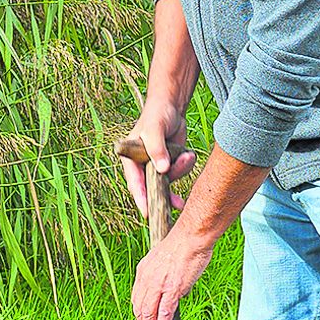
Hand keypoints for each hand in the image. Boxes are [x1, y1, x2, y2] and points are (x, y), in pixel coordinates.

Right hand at [120, 100, 197, 216]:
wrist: (172, 107)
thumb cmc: (157, 114)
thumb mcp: (155, 129)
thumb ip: (156, 148)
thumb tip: (161, 169)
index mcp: (130, 158)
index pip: (134, 182)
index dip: (141, 198)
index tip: (147, 212)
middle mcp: (142, 165)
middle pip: (152, 187)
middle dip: (164, 194)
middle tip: (175, 206)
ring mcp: (156, 166)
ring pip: (168, 181)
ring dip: (179, 172)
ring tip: (186, 156)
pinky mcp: (169, 164)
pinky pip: (178, 174)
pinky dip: (185, 167)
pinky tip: (188, 155)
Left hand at [130, 230, 213, 319]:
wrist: (190, 238)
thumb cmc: (182, 245)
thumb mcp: (162, 257)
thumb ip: (163, 274)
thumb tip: (176, 292)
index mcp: (143, 270)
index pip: (136, 297)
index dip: (139, 312)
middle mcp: (146, 279)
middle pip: (140, 307)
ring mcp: (158, 285)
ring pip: (149, 313)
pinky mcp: (172, 290)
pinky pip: (164, 313)